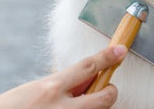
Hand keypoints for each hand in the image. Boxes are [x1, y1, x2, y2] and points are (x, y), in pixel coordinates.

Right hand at [0, 45, 126, 108]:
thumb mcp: (32, 90)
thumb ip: (58, 85)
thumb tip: (83, 80)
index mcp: (50, 88)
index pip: (87, 67)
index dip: (107, 57)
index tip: (120, 50)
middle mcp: (60, 107)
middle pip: (104, 97)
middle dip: (110, 91)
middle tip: (107, 89)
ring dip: (94, 106)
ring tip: (78, 104)